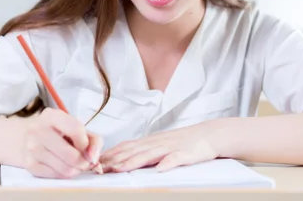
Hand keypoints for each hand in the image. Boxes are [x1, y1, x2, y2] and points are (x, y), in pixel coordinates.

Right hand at [21, 108, 103, 178]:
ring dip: (75, 170)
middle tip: (84, 161)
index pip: (76, 130)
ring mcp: (31, 148)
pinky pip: (56, 176)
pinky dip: (64, 174)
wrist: (30, 138)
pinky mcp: (30, 164)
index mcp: (50, 116)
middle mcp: (37, 130)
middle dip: (83, 162)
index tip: (86, 148)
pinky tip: (62, 166)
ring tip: (74, 163)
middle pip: (71, 155)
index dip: (86, 144)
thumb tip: (92, 158)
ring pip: (65, 169)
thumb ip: (93, 141)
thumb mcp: (77, 128)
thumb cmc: (59, 133)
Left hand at [100, 120, 225, 172]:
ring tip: (119, 168)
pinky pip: (175, 159)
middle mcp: (156, 143)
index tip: (94, 162)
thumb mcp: (158, 145)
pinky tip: (160, 169)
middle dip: (114, 159)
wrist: (208, 134)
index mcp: (148, 142)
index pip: (125, 147)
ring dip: (133, 161)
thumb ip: (141, 152)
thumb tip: (119, 159)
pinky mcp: (185, 153)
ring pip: (149, 154)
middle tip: (99, 168)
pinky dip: (167, 163)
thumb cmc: (181, 142)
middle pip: (132, 151)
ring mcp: (170, 147)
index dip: (109, 155)